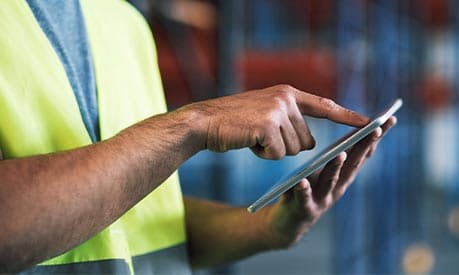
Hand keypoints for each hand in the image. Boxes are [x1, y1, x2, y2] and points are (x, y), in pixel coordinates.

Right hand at [182, 85, 368, 158]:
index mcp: (288, 93)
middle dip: (287, 146)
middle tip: (262, 135)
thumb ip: (289, 121)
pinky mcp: (268, 125)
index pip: (324, 106)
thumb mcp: (265, 114)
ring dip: (273, 150)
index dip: (346, 116)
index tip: (368, 122)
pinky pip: (278, 154)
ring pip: (292, 149)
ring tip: (253, 136)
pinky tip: (249, 142)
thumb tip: (310, 145)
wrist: (204, 122)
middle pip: (306, 140)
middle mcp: (286, 98)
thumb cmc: (234, 122)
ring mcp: (277, 110)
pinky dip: (264, 154)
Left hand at [263, 117, 396, 247]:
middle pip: (353, 164)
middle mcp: (337, 186)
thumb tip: (351, 123)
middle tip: (375, 129)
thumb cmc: (307, 188)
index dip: (375, 137)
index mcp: (343, 174)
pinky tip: (303, 181)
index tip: (389, 119)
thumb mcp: (323, 169)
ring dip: (336, 167)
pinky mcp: (304, 208)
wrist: (289, 222)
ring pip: (330, 181)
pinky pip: (303, 198)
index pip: (362, 153)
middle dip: (365, 146)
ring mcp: (322, 199)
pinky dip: (304, 190)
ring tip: (341, 153)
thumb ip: (336, 152)